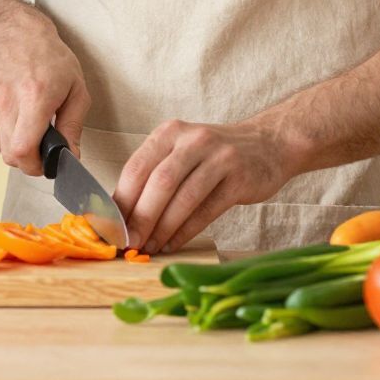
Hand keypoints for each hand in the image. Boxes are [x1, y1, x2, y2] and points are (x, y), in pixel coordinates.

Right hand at [0, 14, 89, 176]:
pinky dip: (3, 133)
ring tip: (26, 120)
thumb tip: (70, 157)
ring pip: (0, 147)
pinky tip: (12, 113)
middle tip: (41, 145)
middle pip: (10, 155)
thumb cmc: (50, 60)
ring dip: (15, 143)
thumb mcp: (76, 90)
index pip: (22, 150)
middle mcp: (5, 99)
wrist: (14, 36)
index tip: (46, 163)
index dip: (35, 166)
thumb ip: (73, 127)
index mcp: (34, 96)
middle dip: (28, 159)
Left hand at [116, 117, 290, 253]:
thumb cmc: (213, 155)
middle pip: (158, 183)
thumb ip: (153, 175)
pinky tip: (173, 244)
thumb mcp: (180, 152)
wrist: (267, 144)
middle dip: (140, 218)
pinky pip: (206, 210)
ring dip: (163, 229)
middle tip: (129, 243)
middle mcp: (193, 140)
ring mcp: (219, 157)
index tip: (112, 227)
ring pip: (183, 198)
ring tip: (150, 247)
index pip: (136, 168)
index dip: (122, 200)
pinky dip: (186, 231)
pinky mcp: (239, 178)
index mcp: (169, 132)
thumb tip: (120, 213)